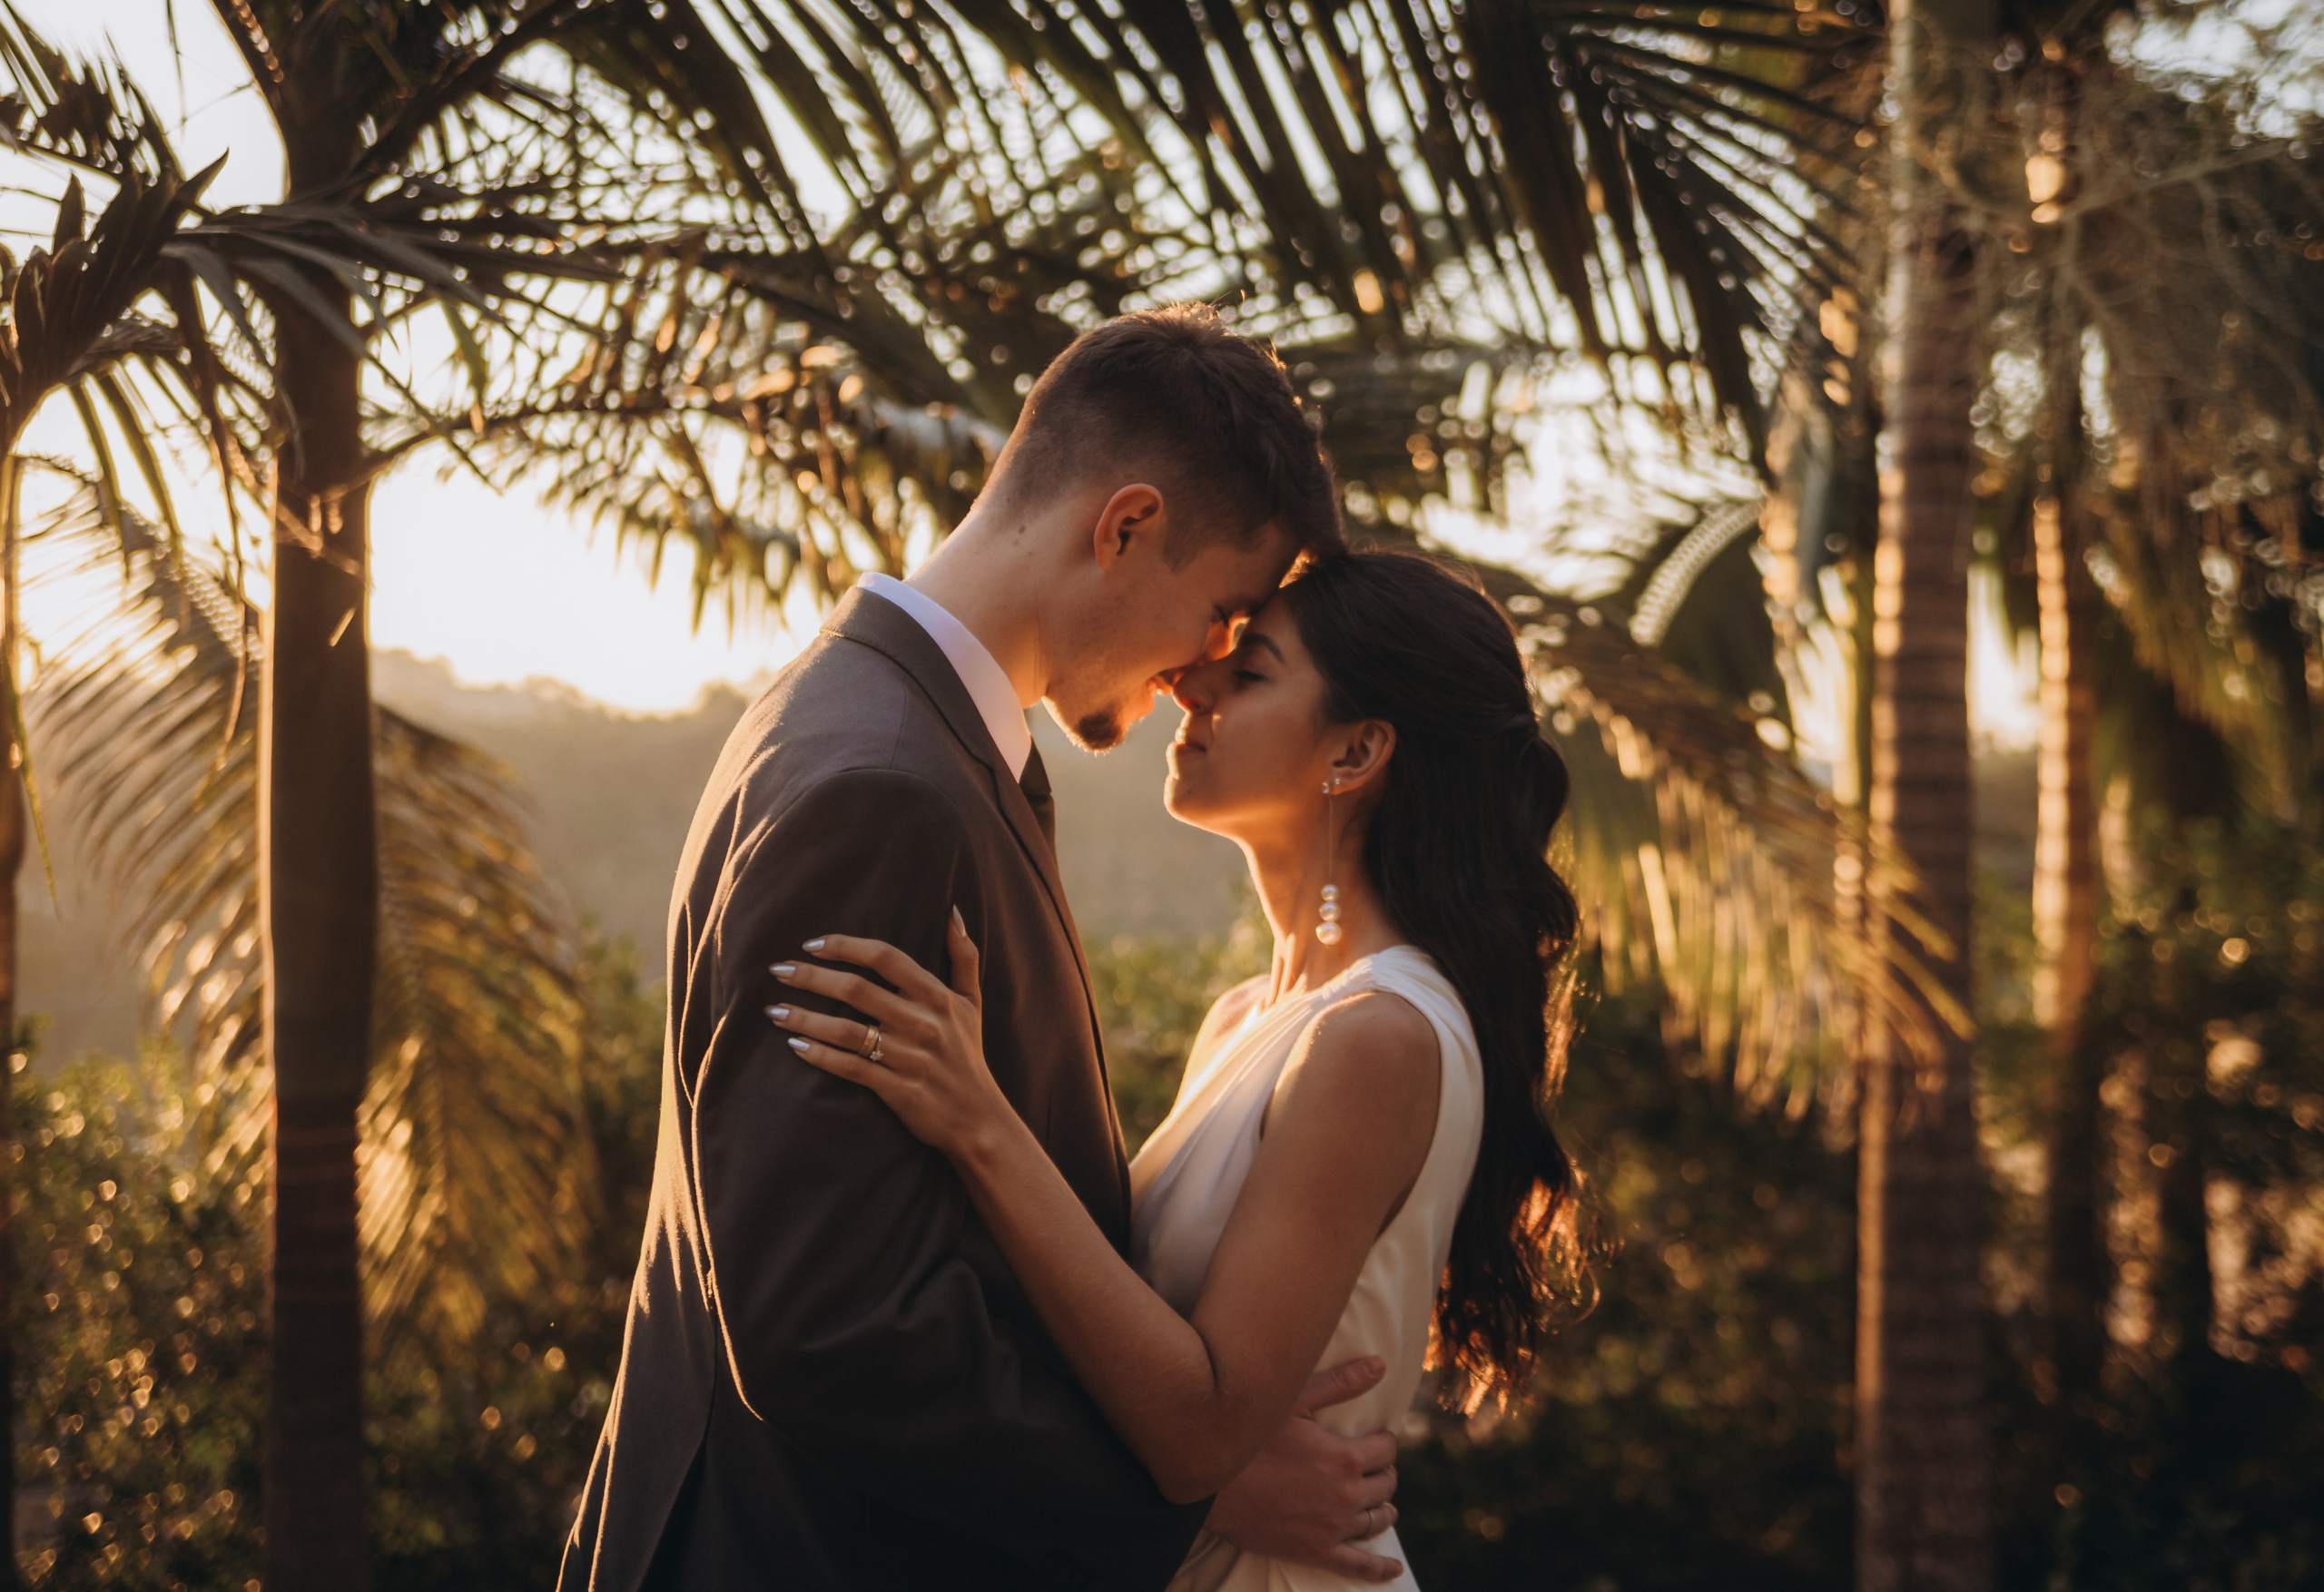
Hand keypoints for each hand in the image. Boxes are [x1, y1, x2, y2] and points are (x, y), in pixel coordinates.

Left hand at [768, 908, 1006, 1157]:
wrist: (978, 1119)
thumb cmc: (968, 1055)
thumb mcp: (972, 1002)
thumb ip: (964, 955)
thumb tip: (952, 911)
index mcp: (937, 997)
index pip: (886, 958)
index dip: (846, 946)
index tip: (812, 944)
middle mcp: (923, 1023)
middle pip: (857, 990)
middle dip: (811, 977)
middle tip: (778, 971)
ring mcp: (909, 1058)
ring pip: (847, 1031)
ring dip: (805, 1018)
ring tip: (774, 1011)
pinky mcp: (898, 1089)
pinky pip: (850, 1068)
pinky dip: (820, 1056)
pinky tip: (795, 1046)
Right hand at [1206, 1358, 1402, 1582]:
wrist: (1211, 1485)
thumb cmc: (1251, 1437)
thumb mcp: (1295, 1401)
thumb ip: (1341, 1383)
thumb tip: (1380, 1365)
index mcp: (1345, 1457)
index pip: (1387, 1450)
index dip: (1383, 1442)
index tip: (1375, 1439)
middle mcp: (1346, 1495)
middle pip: (1385, 1484)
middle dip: (1381, 1472)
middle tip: (1370, 1466)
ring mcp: (1333, 1528)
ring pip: (1377, 1519)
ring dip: (1382, 1508)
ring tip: (1378, 1502)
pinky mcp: (1316, 1552)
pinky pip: (1359, 1566)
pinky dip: (1380, 1569)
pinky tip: (1392, 1568)